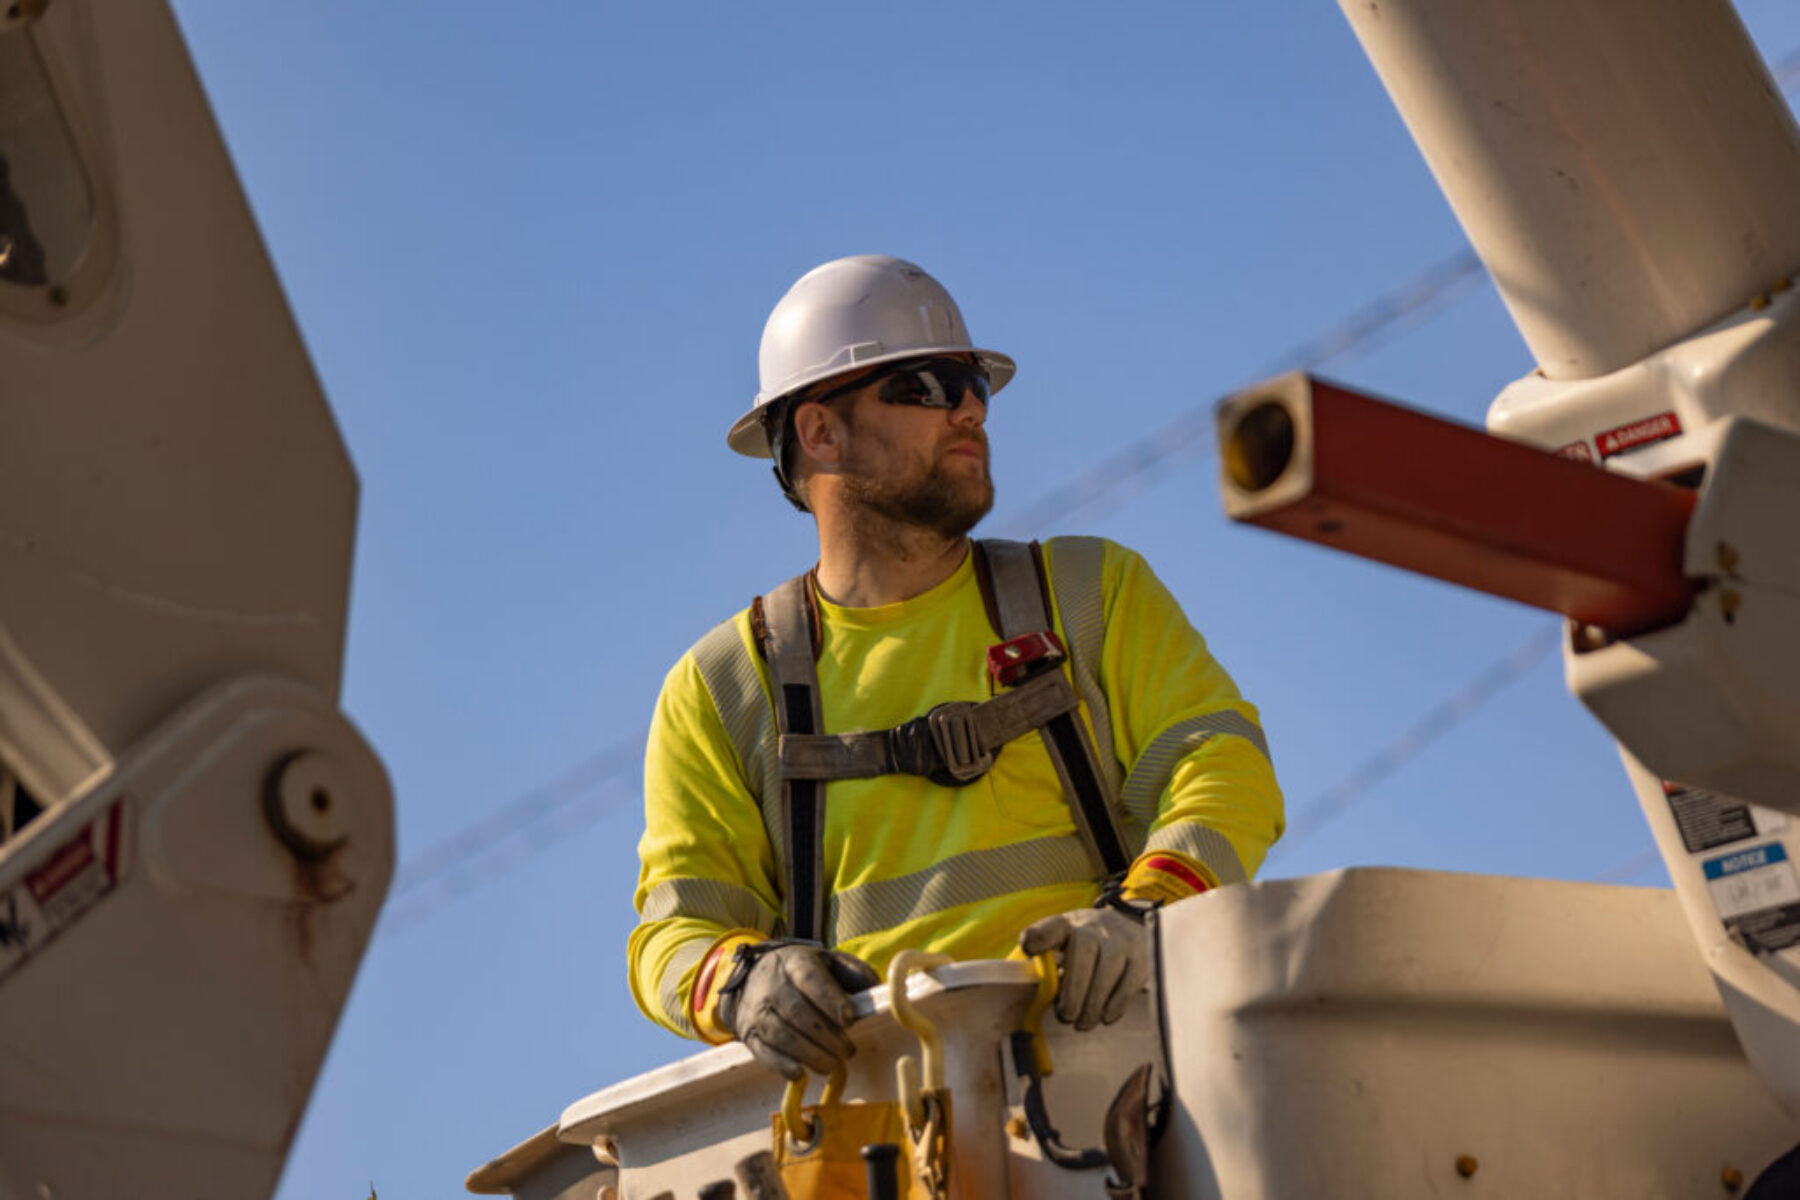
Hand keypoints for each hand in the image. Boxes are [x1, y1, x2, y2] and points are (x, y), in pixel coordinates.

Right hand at [717, 942, 879, 1080]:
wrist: (752, 978)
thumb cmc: (801, 973)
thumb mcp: (828, 962)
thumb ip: (854, 973)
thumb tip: (875, 990)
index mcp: (795, 963)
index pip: (811, 979)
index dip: (830, 1000)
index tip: (849, 1019)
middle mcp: (772, 985)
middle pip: (797, 1012)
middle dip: (826, 1036)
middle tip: (848, 1050)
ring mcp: (758, 1010)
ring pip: (781, 1035)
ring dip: (809, 1054)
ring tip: (832, 1064)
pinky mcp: (749, 1033)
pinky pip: (763, 1052)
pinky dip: (782, 1065)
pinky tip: (801, 1073)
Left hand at [1019, 905, 1148, 1029]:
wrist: (1126, 928)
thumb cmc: (1081, 948)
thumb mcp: (1061, 946)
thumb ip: (1044, 965)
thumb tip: (1026, 994)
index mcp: (1067, 925)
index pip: (1052, 926)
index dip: (1039, 936)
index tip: (1029, 949)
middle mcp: (1094, 927)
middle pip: (1083, 948)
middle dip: (1073, 987)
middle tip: (1065, 1016)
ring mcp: (1120, 939)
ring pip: (1108, 967)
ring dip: (1093, 1002)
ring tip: (1083, 1023)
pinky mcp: (1140, 957)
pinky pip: (1130, 980)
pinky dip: (1117, 1003)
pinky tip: (1105, 1017)